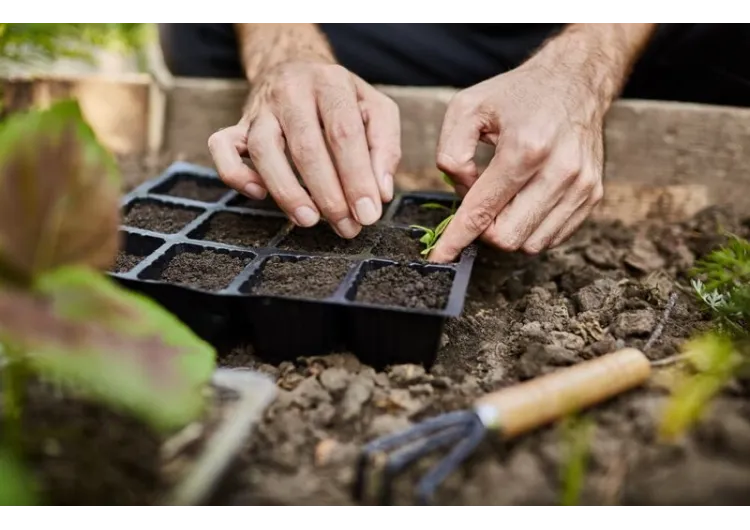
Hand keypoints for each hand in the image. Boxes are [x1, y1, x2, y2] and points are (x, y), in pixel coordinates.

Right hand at [208, 61, 400, 237]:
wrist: (294, 64)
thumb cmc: (340, 98)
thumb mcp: (375, 109)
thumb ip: (385, 147)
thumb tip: (380, 192)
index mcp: (331, 83)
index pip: (344, 133)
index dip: (357, 177)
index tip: (368, 213)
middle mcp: (292, 91)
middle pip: (306, 146)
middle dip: (328, 194)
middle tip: (346, 226)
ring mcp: (260, 108)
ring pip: (263, 150)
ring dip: (286, 191)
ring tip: (309, 220)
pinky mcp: (237, 124)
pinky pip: (221, 148)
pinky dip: (236, 175)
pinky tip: (259, 194)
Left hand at [429, 59, 605, 262]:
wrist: (575, 80)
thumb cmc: (517, 95)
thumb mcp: (467, 108)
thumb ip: (451, 152)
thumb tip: (461, 191)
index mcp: (525, 148)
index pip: (483, 211)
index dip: (456, 239)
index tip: (440, 256)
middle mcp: (559, 170)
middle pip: (507, 236)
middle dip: (484, 230)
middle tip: (479, 203)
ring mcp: (582, 185)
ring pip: (531, 243)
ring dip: (508, 230)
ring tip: (504, 197)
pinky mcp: (594, 194)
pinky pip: (553, 237)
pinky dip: (531, 228)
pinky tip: (524, 201)